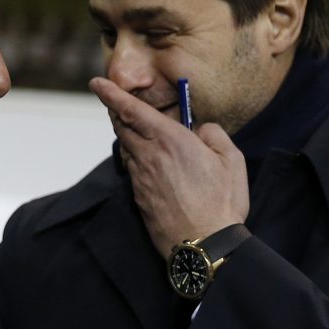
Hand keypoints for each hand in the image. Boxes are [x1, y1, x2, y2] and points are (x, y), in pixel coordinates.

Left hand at [90, 77, 249, 256]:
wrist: (204, 246)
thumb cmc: (221, 203)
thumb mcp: (231, 160)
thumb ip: (213, 134)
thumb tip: (200, 129)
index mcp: (169, 140)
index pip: (131, 110)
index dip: (111, 94)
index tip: (97, 83)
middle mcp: (148, 156)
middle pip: (122, 127)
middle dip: (117, 111)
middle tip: (116, 102)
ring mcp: (141, 178)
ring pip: (127, 148)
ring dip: (129, 136)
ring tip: (138, 131)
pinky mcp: (139, 197)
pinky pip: (134, 170)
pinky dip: (138, 159)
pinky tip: (151, 163)